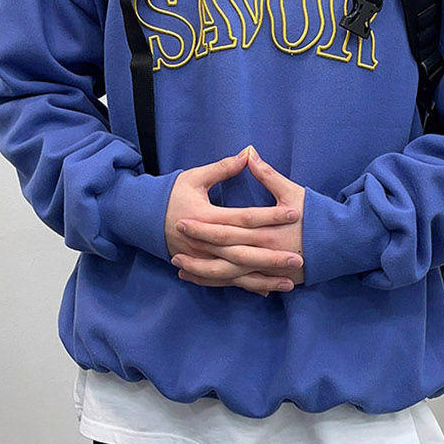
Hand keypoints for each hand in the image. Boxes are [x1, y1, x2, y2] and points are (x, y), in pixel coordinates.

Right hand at [165, 149, 305, 291]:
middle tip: (299, 258)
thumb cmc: (173, 194)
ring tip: (289, 283)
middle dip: (272, 256)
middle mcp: (207, 243)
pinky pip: (227, 282)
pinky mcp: (203, 269)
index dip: (269, 215)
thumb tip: (248, 153)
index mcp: (207, 217)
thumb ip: (223, 168)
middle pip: (244, 251)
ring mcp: (204, 260)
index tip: (293, 213)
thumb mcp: (195, 177)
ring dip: (264, 279)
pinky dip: (246, 286)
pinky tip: (267, 291)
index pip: (244, 218)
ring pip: (238, 274)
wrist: (145, 219)